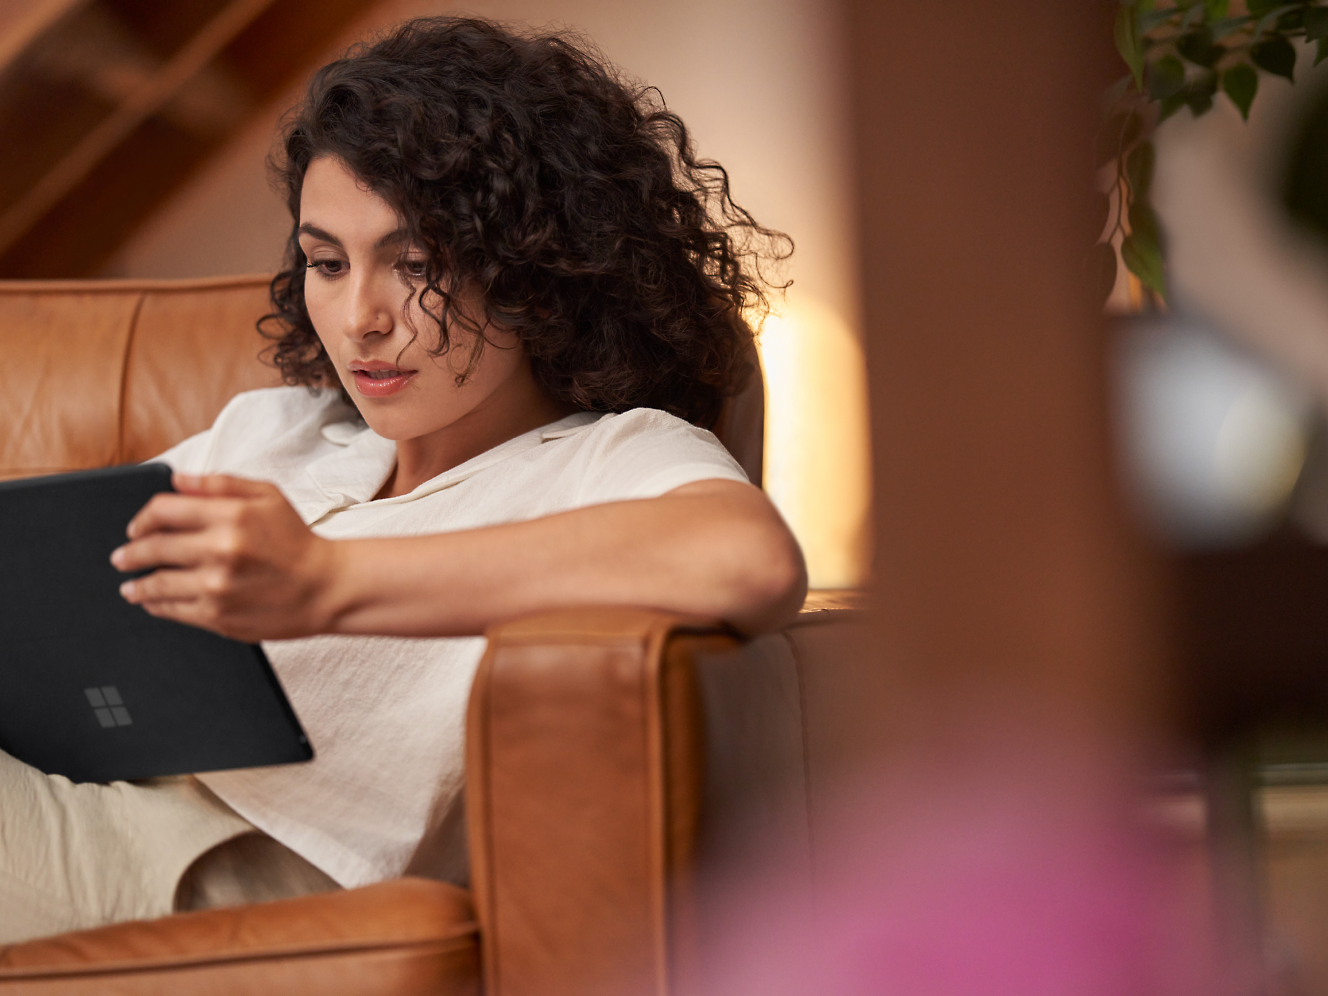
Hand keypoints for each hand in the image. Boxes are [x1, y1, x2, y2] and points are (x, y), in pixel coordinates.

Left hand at [111, 473, 339, 640]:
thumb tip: (177, 479)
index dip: (143, 517)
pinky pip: (173, 610)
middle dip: (130, 552)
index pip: (163, 510)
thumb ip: (221, 483)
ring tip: (130, 586)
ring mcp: (217, 586)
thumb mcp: (268, 496)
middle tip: (121, 557)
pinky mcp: (218, 616)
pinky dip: (156, 605)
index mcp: (231, 515)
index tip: (136, 527)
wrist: (326, 587)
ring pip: (156, 584)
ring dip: (137, 584)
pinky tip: (153, 602)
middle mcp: (220, 550)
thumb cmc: (297, 541)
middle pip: (153, 547)